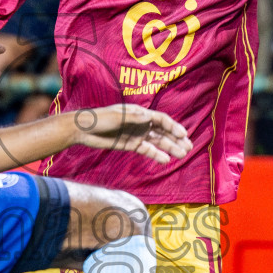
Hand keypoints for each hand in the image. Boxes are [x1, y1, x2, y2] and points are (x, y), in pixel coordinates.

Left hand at [71, 104, 191, 164]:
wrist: (84, 130)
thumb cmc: (101, 119)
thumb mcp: (118, 116)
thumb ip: (134, 118)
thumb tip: (149, 117)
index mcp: (139, 113)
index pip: (161, 119)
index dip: (173, 127)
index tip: (184, 135)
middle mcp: (141, 123)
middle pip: (163, 131)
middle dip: (176, 139)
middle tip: (189, 148)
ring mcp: (137, 134)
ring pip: (158, 142)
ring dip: (170, 148)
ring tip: (182, 155)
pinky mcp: (131, 144)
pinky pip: (147, 150)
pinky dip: (156, 155)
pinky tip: (165, 160)